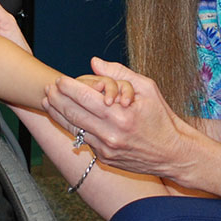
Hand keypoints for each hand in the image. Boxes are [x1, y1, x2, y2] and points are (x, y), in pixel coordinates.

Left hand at [43, 57, 198, 180]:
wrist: (173, 153)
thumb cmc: (161, 118)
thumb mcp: (147, 89)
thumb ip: (119, 73)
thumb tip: (94, 62)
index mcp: (121, 114)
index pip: (85, 97)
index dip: (68, 87)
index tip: (59, 79)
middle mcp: (110, 133)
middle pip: (73, 113)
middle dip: (57, 99)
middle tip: (48, 88)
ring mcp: (106, 149)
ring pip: (73, 128)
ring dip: (57, 114)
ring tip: (48, 101)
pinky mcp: (105, 158)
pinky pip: (83, 140)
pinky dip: (72, 127)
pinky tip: (64, 117)